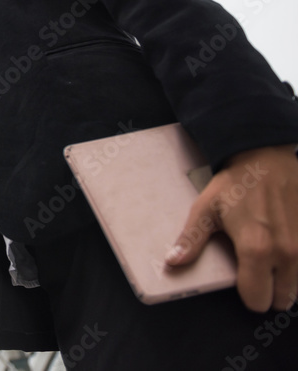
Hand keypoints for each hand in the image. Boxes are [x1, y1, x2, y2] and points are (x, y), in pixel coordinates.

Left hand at [166, 144, 297, 310]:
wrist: (266, 159)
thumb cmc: (235, 184)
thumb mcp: (205, 209)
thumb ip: (191, 240)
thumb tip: (172, 263)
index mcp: (256, 249)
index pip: (257, 300)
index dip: (247, 295)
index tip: (241, 281)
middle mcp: (286, 253)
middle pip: (281, 299)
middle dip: (268, 291)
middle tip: (255, 271)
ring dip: (284, 279)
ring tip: (270, 260)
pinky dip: (296, 264)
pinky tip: (283, 248)